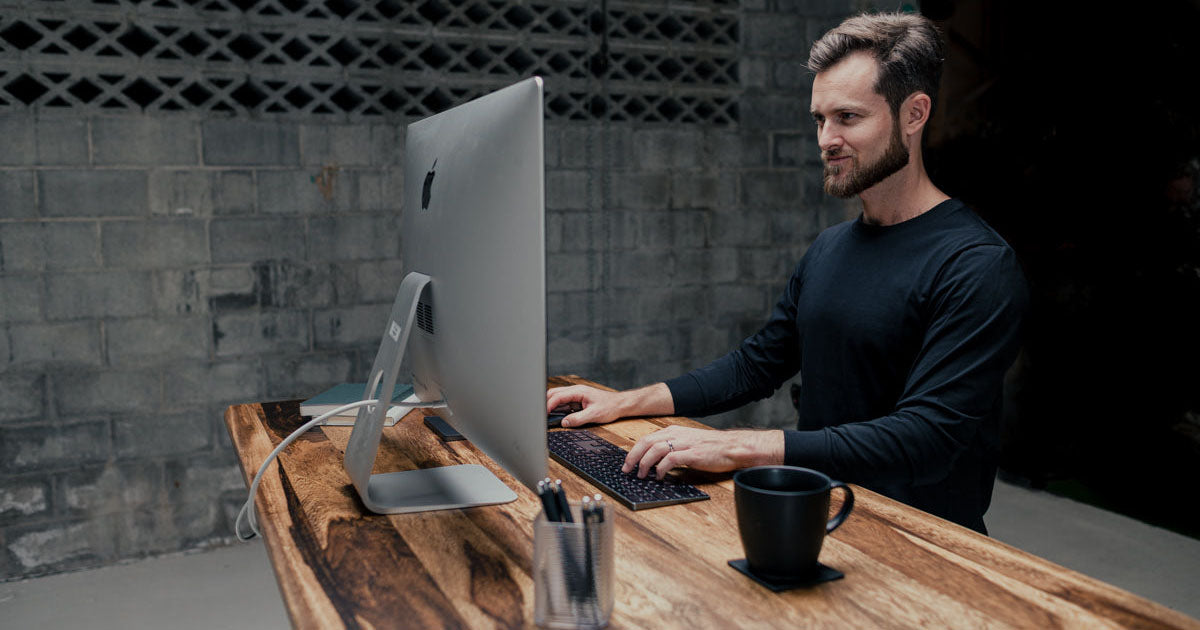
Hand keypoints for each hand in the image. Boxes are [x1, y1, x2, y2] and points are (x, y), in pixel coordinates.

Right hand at [546, 385, 625, 426]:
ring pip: (558, 399)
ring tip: (547, 417)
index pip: (558, 396)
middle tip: (542, 415)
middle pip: (554, 394)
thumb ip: (578, 419)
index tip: (544, 414)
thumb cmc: (610, 406)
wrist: (620, 405)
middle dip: (546, 403)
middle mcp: (575, 391)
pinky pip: (564, 404)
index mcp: (578, 391)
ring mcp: (576, 396)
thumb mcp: (594, 414)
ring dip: (552, 407)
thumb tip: (564, 422)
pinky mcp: (577, 401)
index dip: (549, 405)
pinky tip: (556, 417)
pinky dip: (558, 410)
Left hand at [622, 426, 784, 479]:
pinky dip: (661, 468)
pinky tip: (659, 476)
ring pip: (656, 450)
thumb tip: (655, 461)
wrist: (733, 447)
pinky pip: (671, 460)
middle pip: (646, 442)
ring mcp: (685, 444)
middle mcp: (677, 435)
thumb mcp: (688, 442)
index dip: (634, 451)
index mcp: (674, 431)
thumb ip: (673, 448)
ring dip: (645, 463)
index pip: (647, 438)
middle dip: (633, 457)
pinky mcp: (693, 454)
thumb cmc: (712, 447)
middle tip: (627, 470)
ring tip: (641, 475)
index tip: (627, 462)